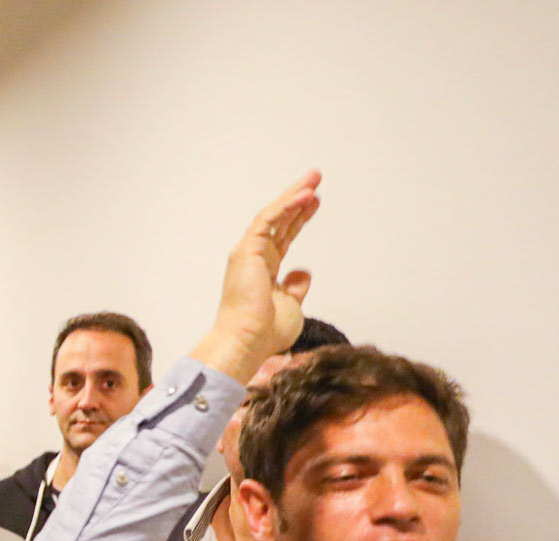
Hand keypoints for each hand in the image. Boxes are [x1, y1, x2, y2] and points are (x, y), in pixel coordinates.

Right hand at [194, 171, 322, 380]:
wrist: (247, 340)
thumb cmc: (264, 331)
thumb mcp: (292, 306)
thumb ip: (296, 287)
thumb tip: (302, 272)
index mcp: (263, 270)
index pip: (283, 237)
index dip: (299, 218)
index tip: (315, 202)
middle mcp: (254, 258)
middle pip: (279, 221)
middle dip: (297, 200)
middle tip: (314, 180)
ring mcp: (248, 253)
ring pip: (273, 216)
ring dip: (293, 196)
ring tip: (313, 179)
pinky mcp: (247, 250)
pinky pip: (268, 221)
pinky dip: (286, 206)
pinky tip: (305, 195)